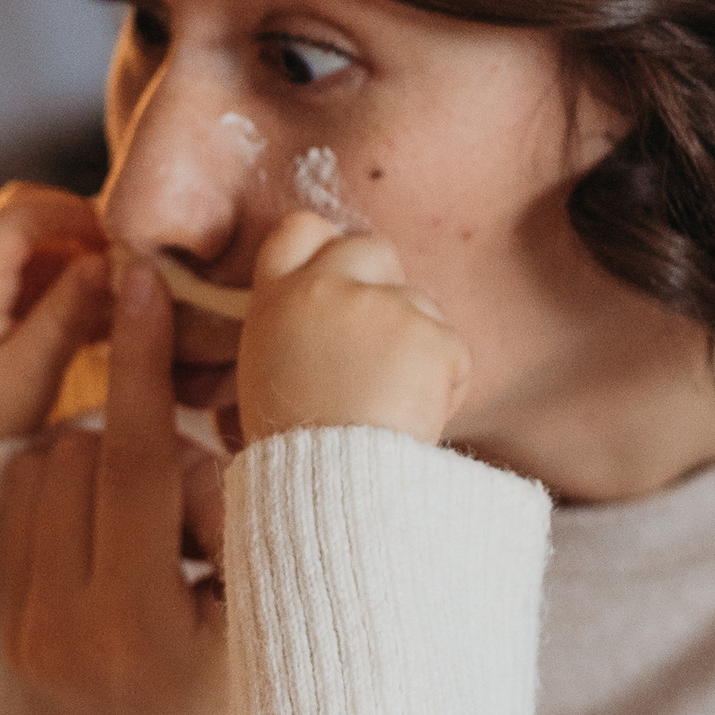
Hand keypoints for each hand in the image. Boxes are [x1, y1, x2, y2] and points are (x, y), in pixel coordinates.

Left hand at [0, 183, 111, 439]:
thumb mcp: (31, 371)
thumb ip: (67, 314)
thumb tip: (107, 263)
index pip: (16, 214)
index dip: (70, 214)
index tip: (117, 239)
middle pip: (21, 211)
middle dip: (74, 223)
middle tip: (120, 255)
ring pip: (32, 236)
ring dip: (76, 250)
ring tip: (116, 286)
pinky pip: (36, 265)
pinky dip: (70, 275)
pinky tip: (101, 307)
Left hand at [1, 259, 242, 714]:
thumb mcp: (292, 617)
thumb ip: (255, 515)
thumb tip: (219, 429)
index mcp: (130, 632)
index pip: (130, 458)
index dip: (143, 362)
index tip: (144, 280)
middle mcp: (59, 640)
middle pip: (77, 457)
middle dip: (146, 443)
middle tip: (219, 506)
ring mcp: (35, 649)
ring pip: (46, 482)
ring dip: (112, 474)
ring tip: (185, 545)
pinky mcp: (27, 653)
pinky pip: (34, 525)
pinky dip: (84, 507)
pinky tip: (146, 552)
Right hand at [238, 213, 470, 445]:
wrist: (332, 485)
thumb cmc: (292, 448)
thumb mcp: (263, 377)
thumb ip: (289, 332)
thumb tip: (308, 330)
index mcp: (278, 300)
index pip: (299, 230)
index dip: (323, 246)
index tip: (336, 275)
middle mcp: (327, 288)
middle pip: (370, 247)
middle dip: (383, 282)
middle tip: (381, 343)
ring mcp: (384, 307)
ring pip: (419, 303)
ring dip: (416, 342)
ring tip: (391, 401)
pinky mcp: (432, 336)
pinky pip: (451, 349)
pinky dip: (444, 381)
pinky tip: (416, 416)